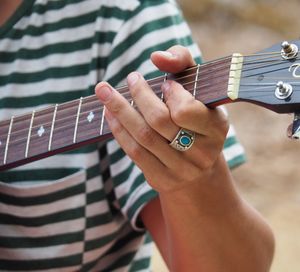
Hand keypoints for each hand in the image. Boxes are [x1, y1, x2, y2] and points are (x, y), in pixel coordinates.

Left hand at [95, 45, 228, 192]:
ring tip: (104, 91)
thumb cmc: (196, 122)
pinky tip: (109, 114)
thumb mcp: (200, 92)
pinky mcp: (162, 179)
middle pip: (160, 121)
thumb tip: (157, 56)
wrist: (198, 168)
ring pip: (144, 137)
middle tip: (130, 78)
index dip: (171, 94)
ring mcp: (181, 169)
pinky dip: (119, 130)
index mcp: (216, 128)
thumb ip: (183, 64)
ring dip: (120, 111)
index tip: (165, 84)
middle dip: (139, 95)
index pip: (186, 110)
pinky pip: (135, 153)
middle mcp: (201, 152)